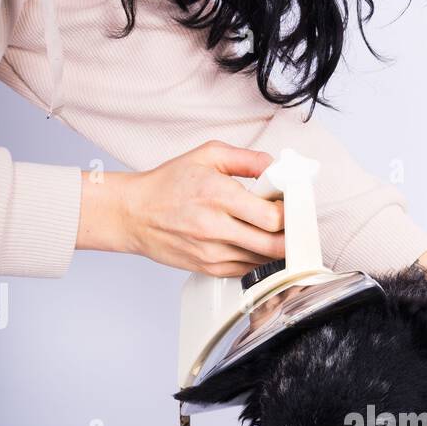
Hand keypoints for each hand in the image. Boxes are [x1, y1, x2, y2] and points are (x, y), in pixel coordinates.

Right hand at [76, 141, 284, 275]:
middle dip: (290, 236)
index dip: (290, 214)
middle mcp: (216, 227)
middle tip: (291, 225)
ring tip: (271, 232)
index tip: (291, 207)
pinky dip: (257, 259)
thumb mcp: (207, 155)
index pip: (272, 218)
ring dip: (275, 249)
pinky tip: (253, 243)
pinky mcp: (209, 269)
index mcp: (218, 196)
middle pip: (274, 245)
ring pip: (263, 261)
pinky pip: (247, 270)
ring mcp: (213, 253)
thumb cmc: (169, 184)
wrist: (135, 214)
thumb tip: (276, 167)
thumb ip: (246, 159)